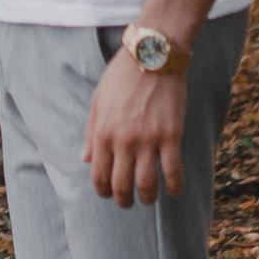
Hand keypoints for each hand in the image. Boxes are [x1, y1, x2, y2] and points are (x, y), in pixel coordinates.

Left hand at [83, 50, 185, 204]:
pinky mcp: (171, 135)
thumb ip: (91, 133)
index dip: (103, 191)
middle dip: (124, 200)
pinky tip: (173, 190)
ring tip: (149, 199)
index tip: (109, 194)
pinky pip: (173, 171)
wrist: (152, 55)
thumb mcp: (98, 101)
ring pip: (147, 184)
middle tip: (128, 202)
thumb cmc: (122, 76)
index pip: (99, 175)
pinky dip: (174, 186)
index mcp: (103, 133)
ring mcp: (148, 140)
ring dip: (147, 198)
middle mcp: (123, 141)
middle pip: (122, 185)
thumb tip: (84, 159)